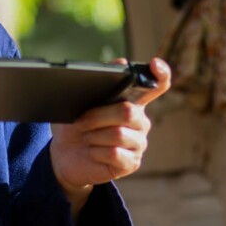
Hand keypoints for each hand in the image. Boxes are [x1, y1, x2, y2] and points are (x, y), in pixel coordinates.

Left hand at [49, 57, 170, 211]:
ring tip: (86, 137)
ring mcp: (138, 143)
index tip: (155, 64)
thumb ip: (101, 82)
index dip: (161, 74)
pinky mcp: (132, 163)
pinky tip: (91, 151)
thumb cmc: (76, 125)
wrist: (65, 155)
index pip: (157, 85)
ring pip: (119, 134)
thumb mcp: (81, 101)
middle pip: (128, 112)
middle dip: (98, 116)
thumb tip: (121, 62)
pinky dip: (95, 151)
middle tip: (81, 122)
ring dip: (94, 135)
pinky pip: (114, 153)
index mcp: (133, 102)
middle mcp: (140, 121)